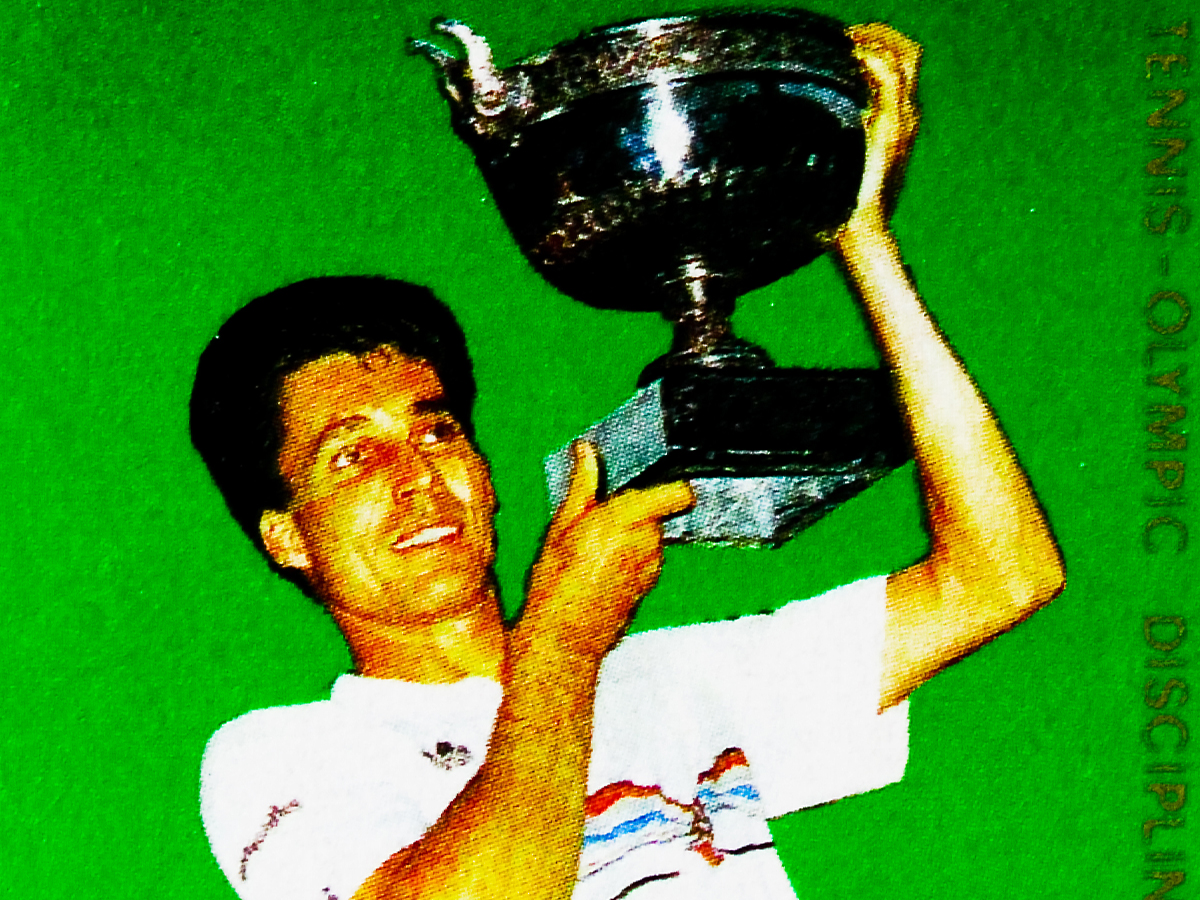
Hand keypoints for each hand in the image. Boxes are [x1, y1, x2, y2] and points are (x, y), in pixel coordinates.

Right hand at [519, 442, 693, 664]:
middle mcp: (648, 541)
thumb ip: (582, 485)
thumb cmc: (556, 581)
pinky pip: (644, 559)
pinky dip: (628, 558)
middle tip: (597, 520)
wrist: (563, 637)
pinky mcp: (648, 585)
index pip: (675, 493)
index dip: (671, 485)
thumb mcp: (561, 526)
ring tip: (592, 549)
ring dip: (630, 536)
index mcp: (628, 518)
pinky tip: (598, 569)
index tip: (654, 480)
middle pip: (654, 513)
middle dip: (632, 512)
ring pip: (649, 536)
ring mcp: (652, 565)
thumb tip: (587, 451)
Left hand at [835, 24, 921, 243]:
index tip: (848, 43)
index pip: (902, 66)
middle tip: (847, 35)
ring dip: (873, 40)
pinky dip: (868, 58)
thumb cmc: (843, 207)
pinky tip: (846, 57)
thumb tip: (802, 135)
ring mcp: (901, 121)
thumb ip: (836, 145)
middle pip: (908, 54)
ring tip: (845, 40)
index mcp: (898, 123)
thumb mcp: (840, 167)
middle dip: (879, 35)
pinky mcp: (890, 127)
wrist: (860, 231)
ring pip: (902, 58)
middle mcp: (906, 117)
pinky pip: (887, 75)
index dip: (880, 46)